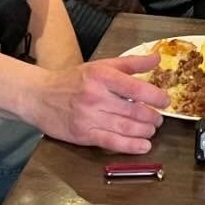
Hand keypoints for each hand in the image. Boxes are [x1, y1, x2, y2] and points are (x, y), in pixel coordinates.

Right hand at [27, 53, 169, 154]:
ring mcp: (89, 117)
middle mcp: (96, 96)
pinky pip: (112, 143)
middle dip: (153, 117)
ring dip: (145, 131)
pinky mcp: (84, 135)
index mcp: (101, 76)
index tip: (165, 100)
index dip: (155, 96)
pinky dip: (131, 146)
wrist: (39, 96)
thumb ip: (130, 63)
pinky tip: (144, 146)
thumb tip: (157, 57)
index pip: (135, 87)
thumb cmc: (72, 80)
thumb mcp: (100, 65)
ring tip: (152, 130)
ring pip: (126, 127)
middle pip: (134, 110)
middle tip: (159, 118)